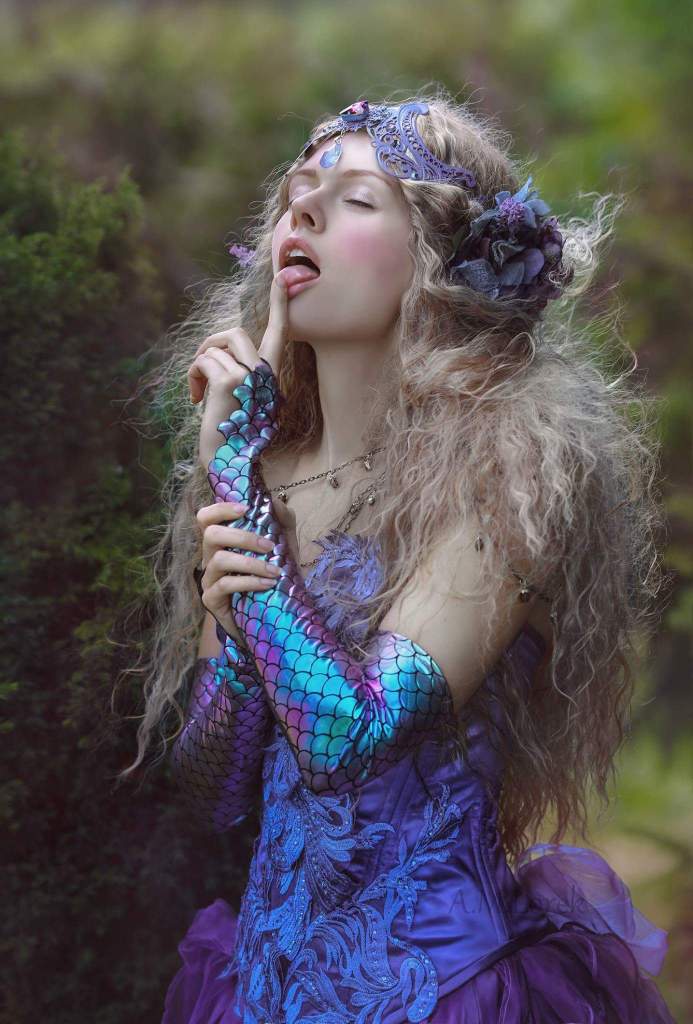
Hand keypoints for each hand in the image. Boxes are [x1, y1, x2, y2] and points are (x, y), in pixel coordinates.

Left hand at [189, 270, 289, 469]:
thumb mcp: (241, 400)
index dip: (281, 303)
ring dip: (198, 366)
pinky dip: (192, 377)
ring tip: (198, 392)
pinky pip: (202, 361)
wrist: (229, 464)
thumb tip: (220, 352)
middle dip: (210, 345)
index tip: (288, 275)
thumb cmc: (231, 435)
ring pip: (215, 348)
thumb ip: (240, 374)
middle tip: (200, 370)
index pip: (280, 332)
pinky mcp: (229, 381)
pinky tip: (196, 400)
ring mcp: (249, 376)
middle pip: (235, 332)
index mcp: (271, 376)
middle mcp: (265, 373)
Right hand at [196, 500, 281, 638]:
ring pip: (219, 560)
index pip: (206, 517)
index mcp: (222, 541)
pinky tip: (267, 585)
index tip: (245, 509)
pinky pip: (225, 585)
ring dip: (250, 563)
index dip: (220, 508)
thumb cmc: (272, 575)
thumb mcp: (284, 545)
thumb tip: (274, 501)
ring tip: (274, 571)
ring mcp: (208, 578)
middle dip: (242, 537)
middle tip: (269, 546)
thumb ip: (282, 521)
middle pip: (211, 534)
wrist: (271, 615)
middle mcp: (210, 556)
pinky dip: (249, 582)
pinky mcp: (211, 599)